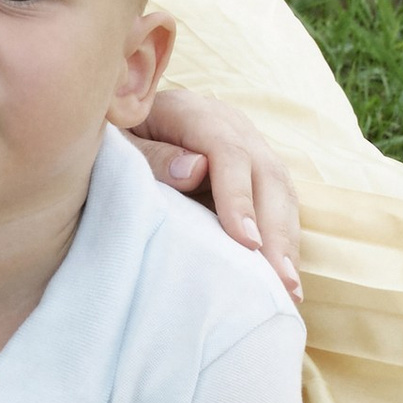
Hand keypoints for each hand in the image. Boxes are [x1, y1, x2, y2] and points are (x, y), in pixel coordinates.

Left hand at [131, 87, 301, 299]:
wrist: (125, 128)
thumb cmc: (114, 141)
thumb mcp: (118, 144)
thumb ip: (150, 156)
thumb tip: (195, 171)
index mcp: (191, 112)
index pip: (227, 151)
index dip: (238, 196)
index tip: (246, 242)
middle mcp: (230, 126)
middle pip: (266, 174)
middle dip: (275, 230)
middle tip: (280, 281)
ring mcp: (249, 147)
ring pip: (280, 191)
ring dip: (286, 242)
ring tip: (287, 290)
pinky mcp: (255, 173)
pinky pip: (279, 204)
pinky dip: (283, 240)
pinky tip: (282, 279)